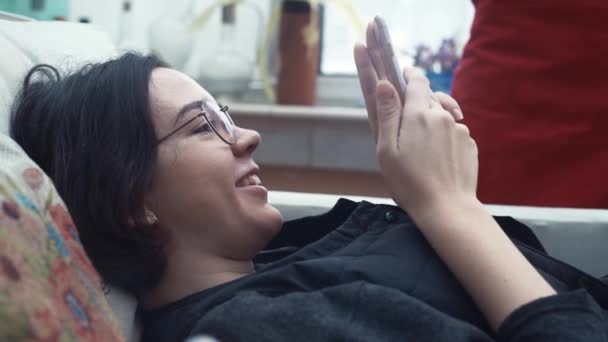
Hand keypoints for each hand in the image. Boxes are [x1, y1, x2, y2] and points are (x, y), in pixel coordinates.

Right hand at [354, 34, 477, 216]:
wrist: (447, 209)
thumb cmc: (409, 183)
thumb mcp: (387, 149)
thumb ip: (386, 114)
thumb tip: (383, 83)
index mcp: (419, 114)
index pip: (417, 80)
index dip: (408, 74)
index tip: (401, 74)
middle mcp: (443, 116)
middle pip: (429, 98)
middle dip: (415, 104)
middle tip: (402, 127)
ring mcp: (460, 130)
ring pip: (442, 116)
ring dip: (431, 124)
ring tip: (420, 150)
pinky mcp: (470, 145)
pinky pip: (454, 134)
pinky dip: (444, 140)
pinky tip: (436, 160)